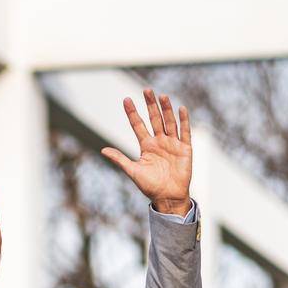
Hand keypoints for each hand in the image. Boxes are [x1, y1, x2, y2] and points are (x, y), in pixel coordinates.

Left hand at [100, 88, 191, 212]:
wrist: (167, 197)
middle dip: (150, 105)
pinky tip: (181, 109)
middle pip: (154, 119)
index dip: (132, 113)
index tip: (126, 100)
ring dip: (166, 109)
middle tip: (146, 90)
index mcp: (146, 146)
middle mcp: (159, 141)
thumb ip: (120, 159)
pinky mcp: (185, 149)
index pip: (138, 125)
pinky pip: (185, 132)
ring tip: (162, 96)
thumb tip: (102, 150)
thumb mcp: (133, 171)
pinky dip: (183, 121)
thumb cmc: (150, 186)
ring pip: (169, 122)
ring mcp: (172, 143)